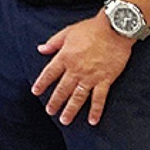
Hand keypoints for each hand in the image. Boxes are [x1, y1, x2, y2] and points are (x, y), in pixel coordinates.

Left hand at [31, 11, 134, 126]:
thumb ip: (53, 42)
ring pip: (78, 97)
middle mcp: (76, 69)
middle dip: (55, 101)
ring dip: (71, 110)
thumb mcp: (67, 32)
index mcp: (65, 57)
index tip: (35, 92)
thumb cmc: (91, 29)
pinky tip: (92, 120)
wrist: (114, 30)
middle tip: (50, 111)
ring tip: (64, 120)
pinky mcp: (105, 80)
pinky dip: (96, 110)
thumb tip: (41, 49)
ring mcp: (91, 76)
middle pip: (62, 89)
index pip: (49, 73)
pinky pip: (99, 98)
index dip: (42, 83)